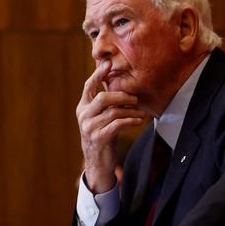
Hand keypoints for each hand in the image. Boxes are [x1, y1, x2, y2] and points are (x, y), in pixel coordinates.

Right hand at [77, 59, 148, 192]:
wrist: (98, 162)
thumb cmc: (103, 137)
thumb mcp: (101, 119)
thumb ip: (106, 106)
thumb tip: (120, 88)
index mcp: (82, 107)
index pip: (88, 86)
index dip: (98, 74)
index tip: (108, 63)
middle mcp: (83, 116)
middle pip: (102, 98)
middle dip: (121, 96)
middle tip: (135, 98)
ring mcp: (89, 127)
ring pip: (113, 112)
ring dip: (131, 111)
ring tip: (142, 113)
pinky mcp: (99, 138)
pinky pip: (118, 125)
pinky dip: (131, 121)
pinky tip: (139, 121)